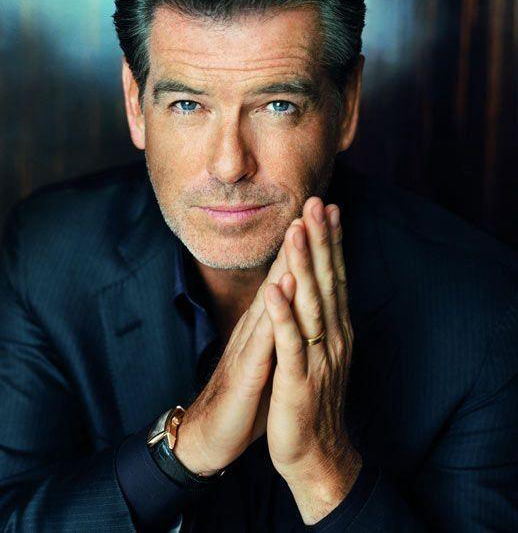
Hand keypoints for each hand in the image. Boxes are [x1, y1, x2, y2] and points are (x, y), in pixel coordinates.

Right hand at [173, 225, 296, 474]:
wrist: (213, 432)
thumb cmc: (246, 393)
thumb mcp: (269, 353)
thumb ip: (280, 325)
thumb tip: (295, 300)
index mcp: (269, 322)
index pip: (293, 275)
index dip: (311, 245)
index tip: (328, 215)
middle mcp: (260, 324)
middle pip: (284, 273)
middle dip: (302, 238)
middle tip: (318, 202)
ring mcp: (251, 343)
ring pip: (272, 296)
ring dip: (287, 261)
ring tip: (300, 228)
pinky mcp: (246, 368)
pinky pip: (262, 336)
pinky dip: (272, 310)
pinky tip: (280, 287)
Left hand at [263, 198, 360, 509]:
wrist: (316, 453)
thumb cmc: (312, 398)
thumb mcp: (320, 352)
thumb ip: (320, 318)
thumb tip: (319, 285)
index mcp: (335, 329)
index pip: (334, 275)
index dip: (330, 240)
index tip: (326, 206)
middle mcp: (332, 337)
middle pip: (326, 279)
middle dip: (320, 238)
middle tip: (316, 201)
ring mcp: (316, 357)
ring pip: (311, 302)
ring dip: (303, 264)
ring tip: (298, 230)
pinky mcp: (298, 379)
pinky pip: (290, 342)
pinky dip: (284, 313)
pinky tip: (277, 287)